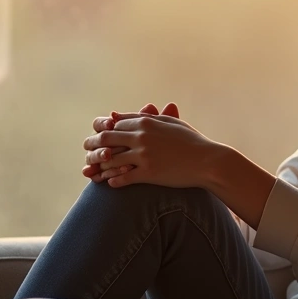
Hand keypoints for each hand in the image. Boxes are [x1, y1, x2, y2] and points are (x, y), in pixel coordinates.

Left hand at [81, 110, 218, 188]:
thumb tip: (126, 115)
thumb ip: (147, 117)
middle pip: (106, 139)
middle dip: (94, 146)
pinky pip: (123, 177)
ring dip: (101, 166)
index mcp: (145, 122)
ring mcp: (144, 155)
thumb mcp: (169, 123)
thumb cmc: (191, 141)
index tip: (98, 138)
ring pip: (111, 160)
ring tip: (96, 172)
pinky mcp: (149, 173)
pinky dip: (114, 181)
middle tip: (89, 155)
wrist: (208, 162)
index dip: (103, 131)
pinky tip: (111, 183)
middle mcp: (141, 136)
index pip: (114, 124)